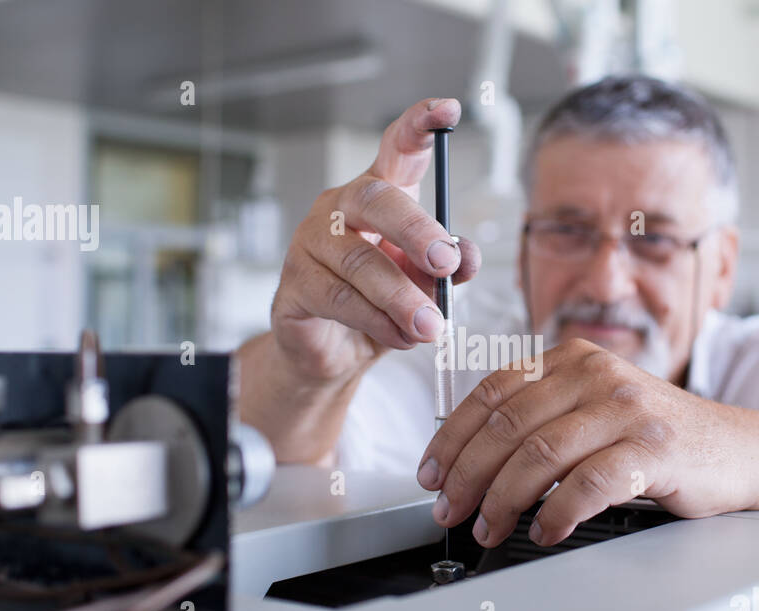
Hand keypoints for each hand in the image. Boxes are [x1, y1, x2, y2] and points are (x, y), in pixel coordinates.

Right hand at [270, 97, 479, 386]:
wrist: (337, 351)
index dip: (420, 126)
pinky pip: (339, 299)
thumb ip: (450, 267)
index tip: (448, 111)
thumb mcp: (426, 283)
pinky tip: (400, 336)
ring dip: (401, 297)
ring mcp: (310, 244)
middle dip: (416, 231)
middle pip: (375, 200)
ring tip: (431, 326)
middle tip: (445, 263)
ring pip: (359, 261)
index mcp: (379, 196)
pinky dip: (377, 321)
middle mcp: (341, 208)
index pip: (397, 148)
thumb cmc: (382, 303)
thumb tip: (465, 258)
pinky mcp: (293, 285)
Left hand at [415, 338, 758, 546]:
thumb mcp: (594, 409)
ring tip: (490, 528)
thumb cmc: (657, 438)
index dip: (451, 437)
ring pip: (539, 456)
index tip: (430, 474)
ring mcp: (627, 409)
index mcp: (573, 359)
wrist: (739, 451)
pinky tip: (545, 531)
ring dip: (503, 501)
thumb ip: (541, 418)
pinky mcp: (654, 447)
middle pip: (507, 427)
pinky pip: (588, 484)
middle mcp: (597, 374)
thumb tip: (467, 460)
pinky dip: (557, 513)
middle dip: (467, 476)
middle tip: (450, 511)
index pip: (492, 393)